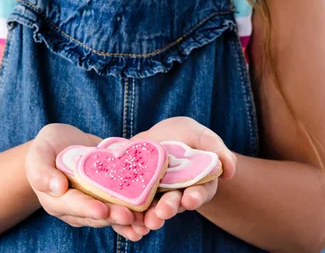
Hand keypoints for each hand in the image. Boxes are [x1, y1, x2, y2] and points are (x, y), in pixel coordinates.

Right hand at [25, 123, 146, 238]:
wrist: (63, 144)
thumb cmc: (47, 147)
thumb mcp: (39, 152)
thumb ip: (41, 170)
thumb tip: (56, 187)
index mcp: (57, 200)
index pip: (73, 205)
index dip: (87, 208)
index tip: (101, 210)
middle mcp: (77, 207)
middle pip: (96, 214)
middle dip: (113, 216)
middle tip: (129, 216)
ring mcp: (94, 203)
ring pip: (112, 215)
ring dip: (128, 219)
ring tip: (144, 221)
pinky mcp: (109, 196)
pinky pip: (122, 206)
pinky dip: (136, 212)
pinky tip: (150, 215)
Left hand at [113, 117, 236, 237]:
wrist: (159, 136)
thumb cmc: (185, 135)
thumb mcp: (201, 136)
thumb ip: (217, 149)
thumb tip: (229, 170)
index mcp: (196, 184)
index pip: (198, 193)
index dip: (195, 197)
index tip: (191, 199)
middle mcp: (177, 196)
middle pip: (174, 205)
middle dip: (170, 208)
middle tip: (164, 210)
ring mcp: (157, 197)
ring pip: (153, 210)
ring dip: (150, 216)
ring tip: (146, 219)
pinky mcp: (137, 195)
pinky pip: (134, 208)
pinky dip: (130, 217)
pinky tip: (126, 220)